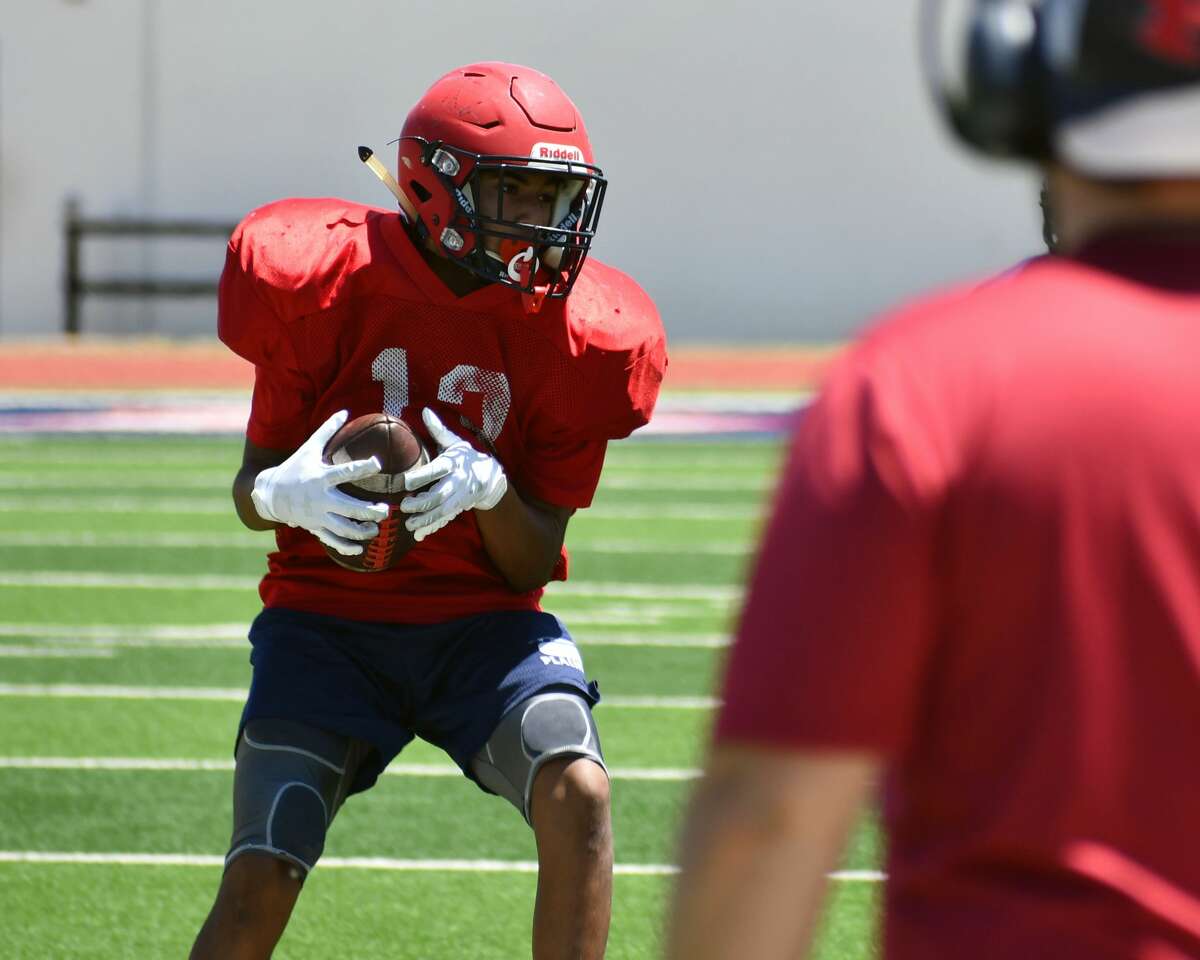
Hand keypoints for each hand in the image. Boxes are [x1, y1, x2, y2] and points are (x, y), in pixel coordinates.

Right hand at [250, 409, 389, 555]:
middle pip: (349, 507)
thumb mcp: (309, 448)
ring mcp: (317, 515)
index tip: (378, 463)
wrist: (270, 493)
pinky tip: (360, 548)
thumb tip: (345, 411)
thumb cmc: (294, 467)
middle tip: (386, 510)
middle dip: (369, 511)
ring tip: (376, 528)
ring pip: (343, 528)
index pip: (345, 472)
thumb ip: (327, 431)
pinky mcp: (315, 527)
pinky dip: (346, 546)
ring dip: (362, 531)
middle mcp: (320, 498)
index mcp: (321, 477)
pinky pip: (332, 540)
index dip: (362, 467)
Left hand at [400, 408, 507, 541]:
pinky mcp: (459, 508)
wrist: (490, 477)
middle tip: (405, 506)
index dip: (422, 476)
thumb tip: (425, 411)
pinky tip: (419, 535)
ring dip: (425, 520)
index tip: (406, 481)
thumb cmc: (467, 457)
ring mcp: (459, 498)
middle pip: (440, 494)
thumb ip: (439, 430)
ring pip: (442, 511)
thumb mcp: (455, 442)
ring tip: (408, 524)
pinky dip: (433, 528)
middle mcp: (458, 482)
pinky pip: (446, 520)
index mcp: (454, 464)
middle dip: (423, 502)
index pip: (437, 470)